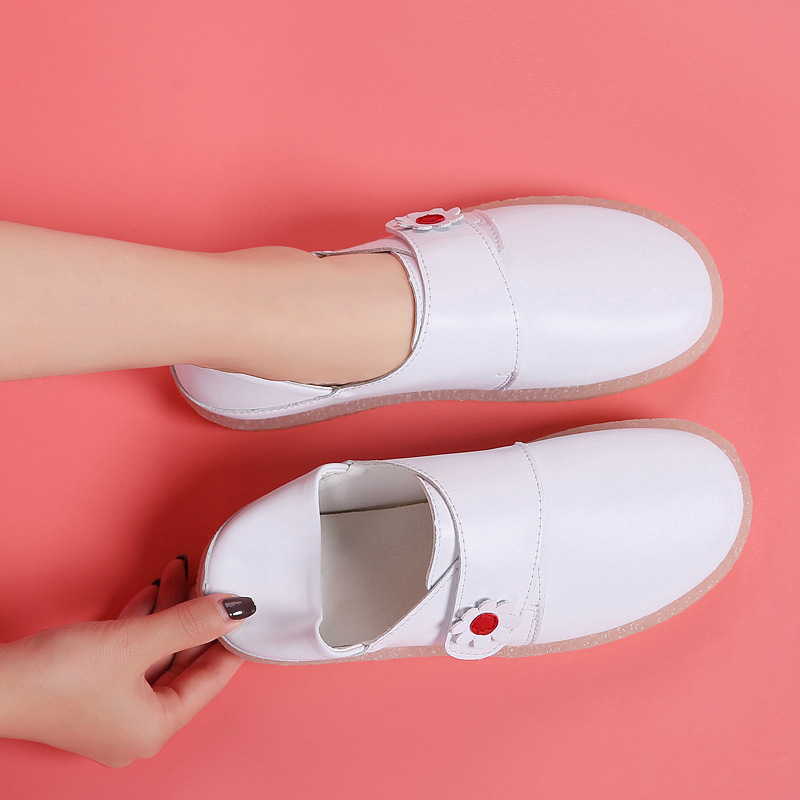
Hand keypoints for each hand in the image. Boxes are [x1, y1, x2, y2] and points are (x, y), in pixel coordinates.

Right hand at [0, 556, 252, 767]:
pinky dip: (145, 622)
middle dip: (196, 616)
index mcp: (156, 728)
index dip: (230, 640)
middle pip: (183, 662)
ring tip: (185, 571)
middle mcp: (138, 725)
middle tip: (212, 581)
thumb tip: (237, 609)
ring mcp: (114, 708)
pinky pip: (133, 653)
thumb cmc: (58, 678)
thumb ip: (191, 622)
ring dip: (170, 611)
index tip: (247, 610)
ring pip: (157, 652)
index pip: (210, 680)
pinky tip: (157, 590)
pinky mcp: (93, 688)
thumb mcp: (137, 643)